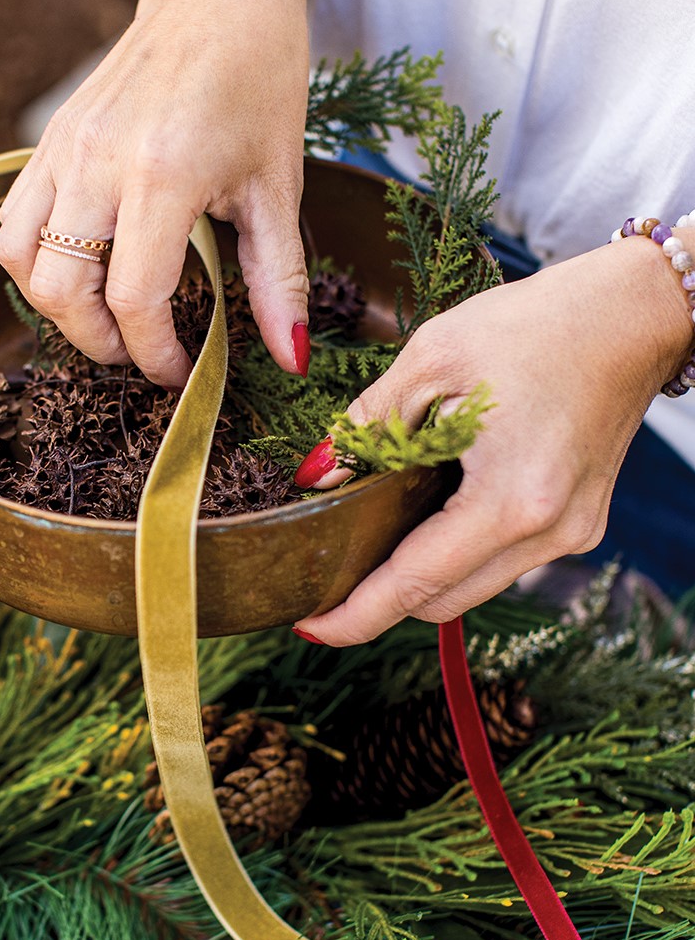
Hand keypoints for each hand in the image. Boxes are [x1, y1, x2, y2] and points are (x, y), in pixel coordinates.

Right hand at [0, 0, 311, 388]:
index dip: (155, 353)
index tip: (181, 370)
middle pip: (61, 291)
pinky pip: (15, 220)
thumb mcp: (279, 184)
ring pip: (20, 260)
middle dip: (99, 342)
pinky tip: (85, 267)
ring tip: (107, 317)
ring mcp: (62, 147)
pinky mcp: (48, 139)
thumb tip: (292, 358)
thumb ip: (279, 280)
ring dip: (58, 305)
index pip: (134, 298)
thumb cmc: (260, 78)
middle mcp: (97, 161)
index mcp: (163, 174)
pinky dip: (37, 261)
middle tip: (141, 352)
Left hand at [294, 230, 694, 644]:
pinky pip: (503, 560)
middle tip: (325, 572)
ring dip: (421, 575)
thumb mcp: (431, 359)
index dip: (355, 616)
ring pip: (473, 586)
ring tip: (369, 537)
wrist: (631, 312)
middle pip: (443, 600)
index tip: (308, 628)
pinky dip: (458, 551)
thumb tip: (316, 477)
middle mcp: (549, 532)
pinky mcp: (581, 521)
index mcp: (512, 499)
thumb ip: (368, 425)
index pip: (415, 583)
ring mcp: (573, 532)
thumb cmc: (535, 325)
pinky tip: (426, 511)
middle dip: (380, 598)